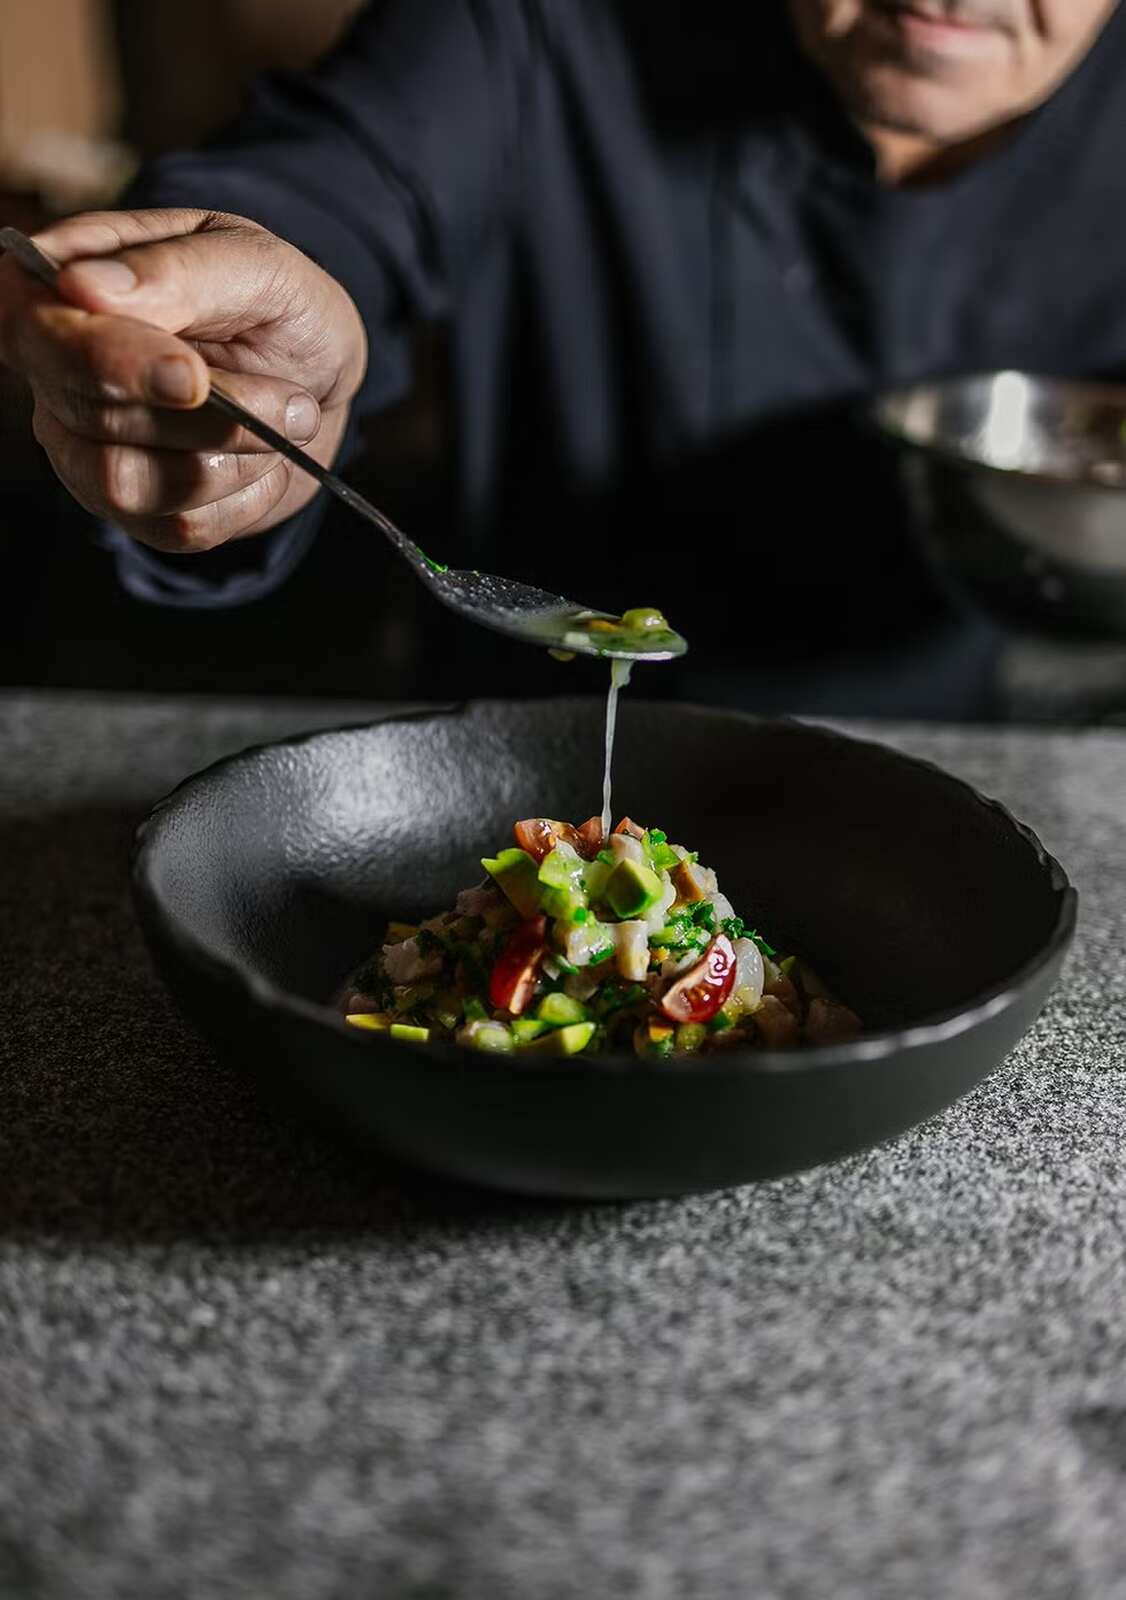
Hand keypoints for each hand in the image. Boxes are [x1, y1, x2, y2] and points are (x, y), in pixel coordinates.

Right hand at [0, 208, 367, 552]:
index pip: (31, 325)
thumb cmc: (276, 307)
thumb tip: (85, 286)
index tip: (192, 377)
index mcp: (63, 280)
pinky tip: (265, 458)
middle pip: (89, 415)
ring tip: (286, 417)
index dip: (107, 359)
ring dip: (230, 457)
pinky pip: (176, 525)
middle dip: (208, 416)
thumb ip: (178, 271)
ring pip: (126, 482)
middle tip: (289, 400)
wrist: (322, 379)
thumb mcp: (257, 265)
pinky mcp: (132, 508)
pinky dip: (244, 495)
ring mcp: (83, 446)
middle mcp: (56, 369)